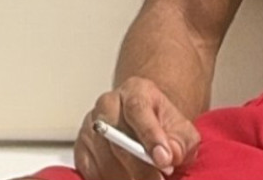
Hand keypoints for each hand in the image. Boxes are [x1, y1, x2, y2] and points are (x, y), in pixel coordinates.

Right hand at [73, 77, 200, 178]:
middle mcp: (108, 103)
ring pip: (105, 158)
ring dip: (126, 177)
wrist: (145, 125)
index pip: (138, 109)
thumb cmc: (163, 127)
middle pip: (119, 137)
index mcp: (135, 91)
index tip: (164, 160)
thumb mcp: (181, 130)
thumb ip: (180, 142)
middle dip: (141, 167)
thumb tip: (170, 155)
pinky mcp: (81, 147)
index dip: (150, 136)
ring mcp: (91, 125)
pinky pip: (91, 171)